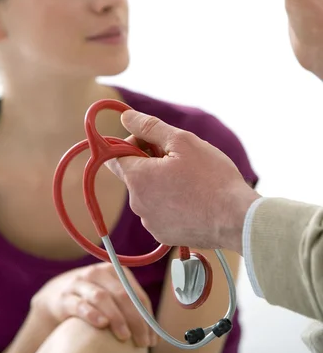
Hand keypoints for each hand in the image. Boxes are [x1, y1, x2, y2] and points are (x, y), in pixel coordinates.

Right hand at [30, 262, 157, 347]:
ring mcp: (79, 283)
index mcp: (114, 272)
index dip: (147, 317)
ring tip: (125, 337)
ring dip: (116, 317)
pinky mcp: (63, 297)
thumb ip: (129, 311)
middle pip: (122, 295)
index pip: (136, 294)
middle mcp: (97, 273)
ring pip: (102, 297)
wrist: (55, 297)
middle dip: (135, 320)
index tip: (152, 340)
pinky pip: (79, 304)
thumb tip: (154, 338)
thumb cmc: (92, 302)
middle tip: (142, 343)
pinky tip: (101, 325)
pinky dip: (92, 314)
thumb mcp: (111, 298)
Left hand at [106, 110, 259, 251]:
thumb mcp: (182, 142)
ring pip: (148, 193)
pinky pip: (160, 212)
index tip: (154, 141)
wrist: (237, 220)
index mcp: (138, 178)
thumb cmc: (212, 178)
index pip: (115, 156)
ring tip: (191, 180)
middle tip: (180, 158)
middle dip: (151, 162)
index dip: (132, 143)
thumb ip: (150, 127)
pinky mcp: (164, 235)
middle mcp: (137, 203)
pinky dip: (171, 202)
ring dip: (162, 182)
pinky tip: (193, 198)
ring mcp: (150, 222)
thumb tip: (126, 117)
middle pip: (134, 174)